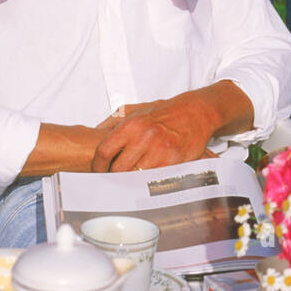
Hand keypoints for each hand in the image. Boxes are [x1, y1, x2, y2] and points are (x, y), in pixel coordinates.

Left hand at [92, 95, 217, 172]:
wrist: (195, 113)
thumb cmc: (164, 113)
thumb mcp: (135, 109)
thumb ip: (113, 120)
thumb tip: (96, 131)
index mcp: (131, 124)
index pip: (104, 151)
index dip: (98, 166)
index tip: (99, 171)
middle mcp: (144, 137)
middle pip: (118, 169)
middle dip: (115, 176)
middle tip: (116, 178)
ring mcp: (160, 150)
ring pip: (135, 177)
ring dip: (131, 180)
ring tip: (132, 178)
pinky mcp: (173, 161)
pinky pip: (153, 179)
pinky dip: (148, 181)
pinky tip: (147, 177)